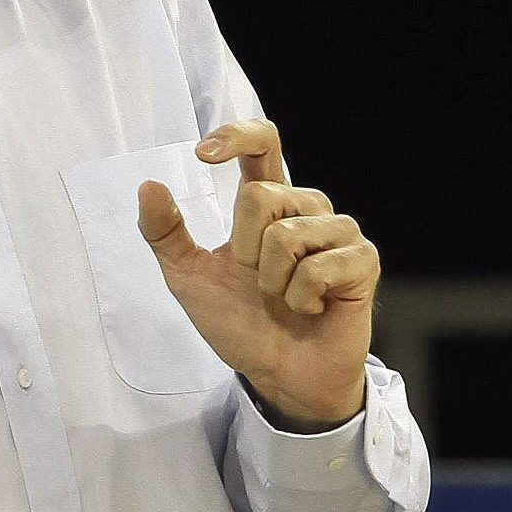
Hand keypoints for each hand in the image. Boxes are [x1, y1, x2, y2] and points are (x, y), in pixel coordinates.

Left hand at [136, 119, 375, 430]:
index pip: (262, 143)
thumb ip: (166, 233)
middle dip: (244, 250)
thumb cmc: (242, 324)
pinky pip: (317, 268)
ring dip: (273, 282)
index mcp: (271, 201)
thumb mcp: (189, 277)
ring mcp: (339, 232)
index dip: (236, 135)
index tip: (203, 154)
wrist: (279, 375)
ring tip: (286, 300)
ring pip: (287, 236)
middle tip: (258, 283)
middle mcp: (308, 207)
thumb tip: (149, 185)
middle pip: (261, 196)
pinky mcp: (362, 260)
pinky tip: (311, 309)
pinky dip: (301, 299)